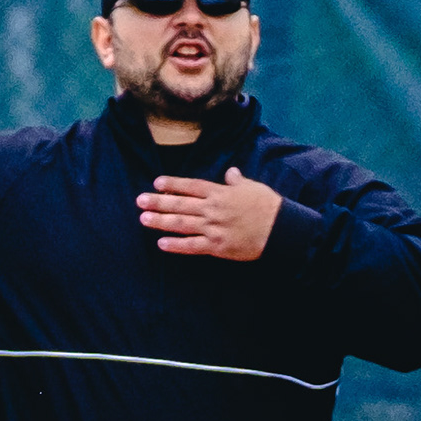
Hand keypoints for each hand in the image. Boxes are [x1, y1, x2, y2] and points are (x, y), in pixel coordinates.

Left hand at [138, 173, 280, 260]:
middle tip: (140, 201)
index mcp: (220, 193)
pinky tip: (162, 244)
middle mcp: (213, 209)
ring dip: (160, 221)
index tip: (157, 183)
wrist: (281, 230)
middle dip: (158, 202)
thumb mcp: (252, 187)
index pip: (191, 186)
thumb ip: (237, 181)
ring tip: (144, 219)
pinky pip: (192, 246)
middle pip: (180, 204)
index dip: (173, 184)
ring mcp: (213, 228)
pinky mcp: (218, 247)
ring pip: (181, 223)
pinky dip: (176, 245)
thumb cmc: (268, 206)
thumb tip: (231, 173)